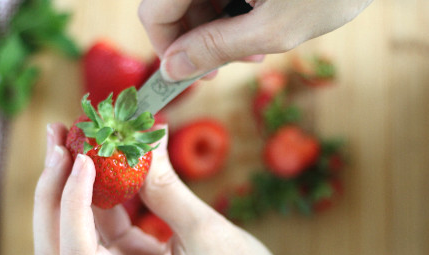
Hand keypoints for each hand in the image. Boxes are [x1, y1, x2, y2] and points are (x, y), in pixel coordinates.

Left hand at [33, 123, 358, 254]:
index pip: (77, 253)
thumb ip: (168, 189)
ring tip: (69, 142)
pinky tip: (97, 165)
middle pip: (56, 249)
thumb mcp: (207, 234)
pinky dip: (92, 199)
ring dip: (64, 191)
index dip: (71, 202)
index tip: (83, 157)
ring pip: (68, 240)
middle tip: (60, 140)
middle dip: (52, 192)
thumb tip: (144, 139)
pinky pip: (96, 234)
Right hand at [138, 0, 372, 80]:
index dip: (163, 46)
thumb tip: (171, 69)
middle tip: (226, 65)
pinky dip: (229, 10)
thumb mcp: (274, 27)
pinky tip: (256, 23)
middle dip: (194, 38)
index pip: (154, 9)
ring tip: (252, 48)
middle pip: (172, 3)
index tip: (185, 73)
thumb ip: (217, 48)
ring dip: (213, 27)